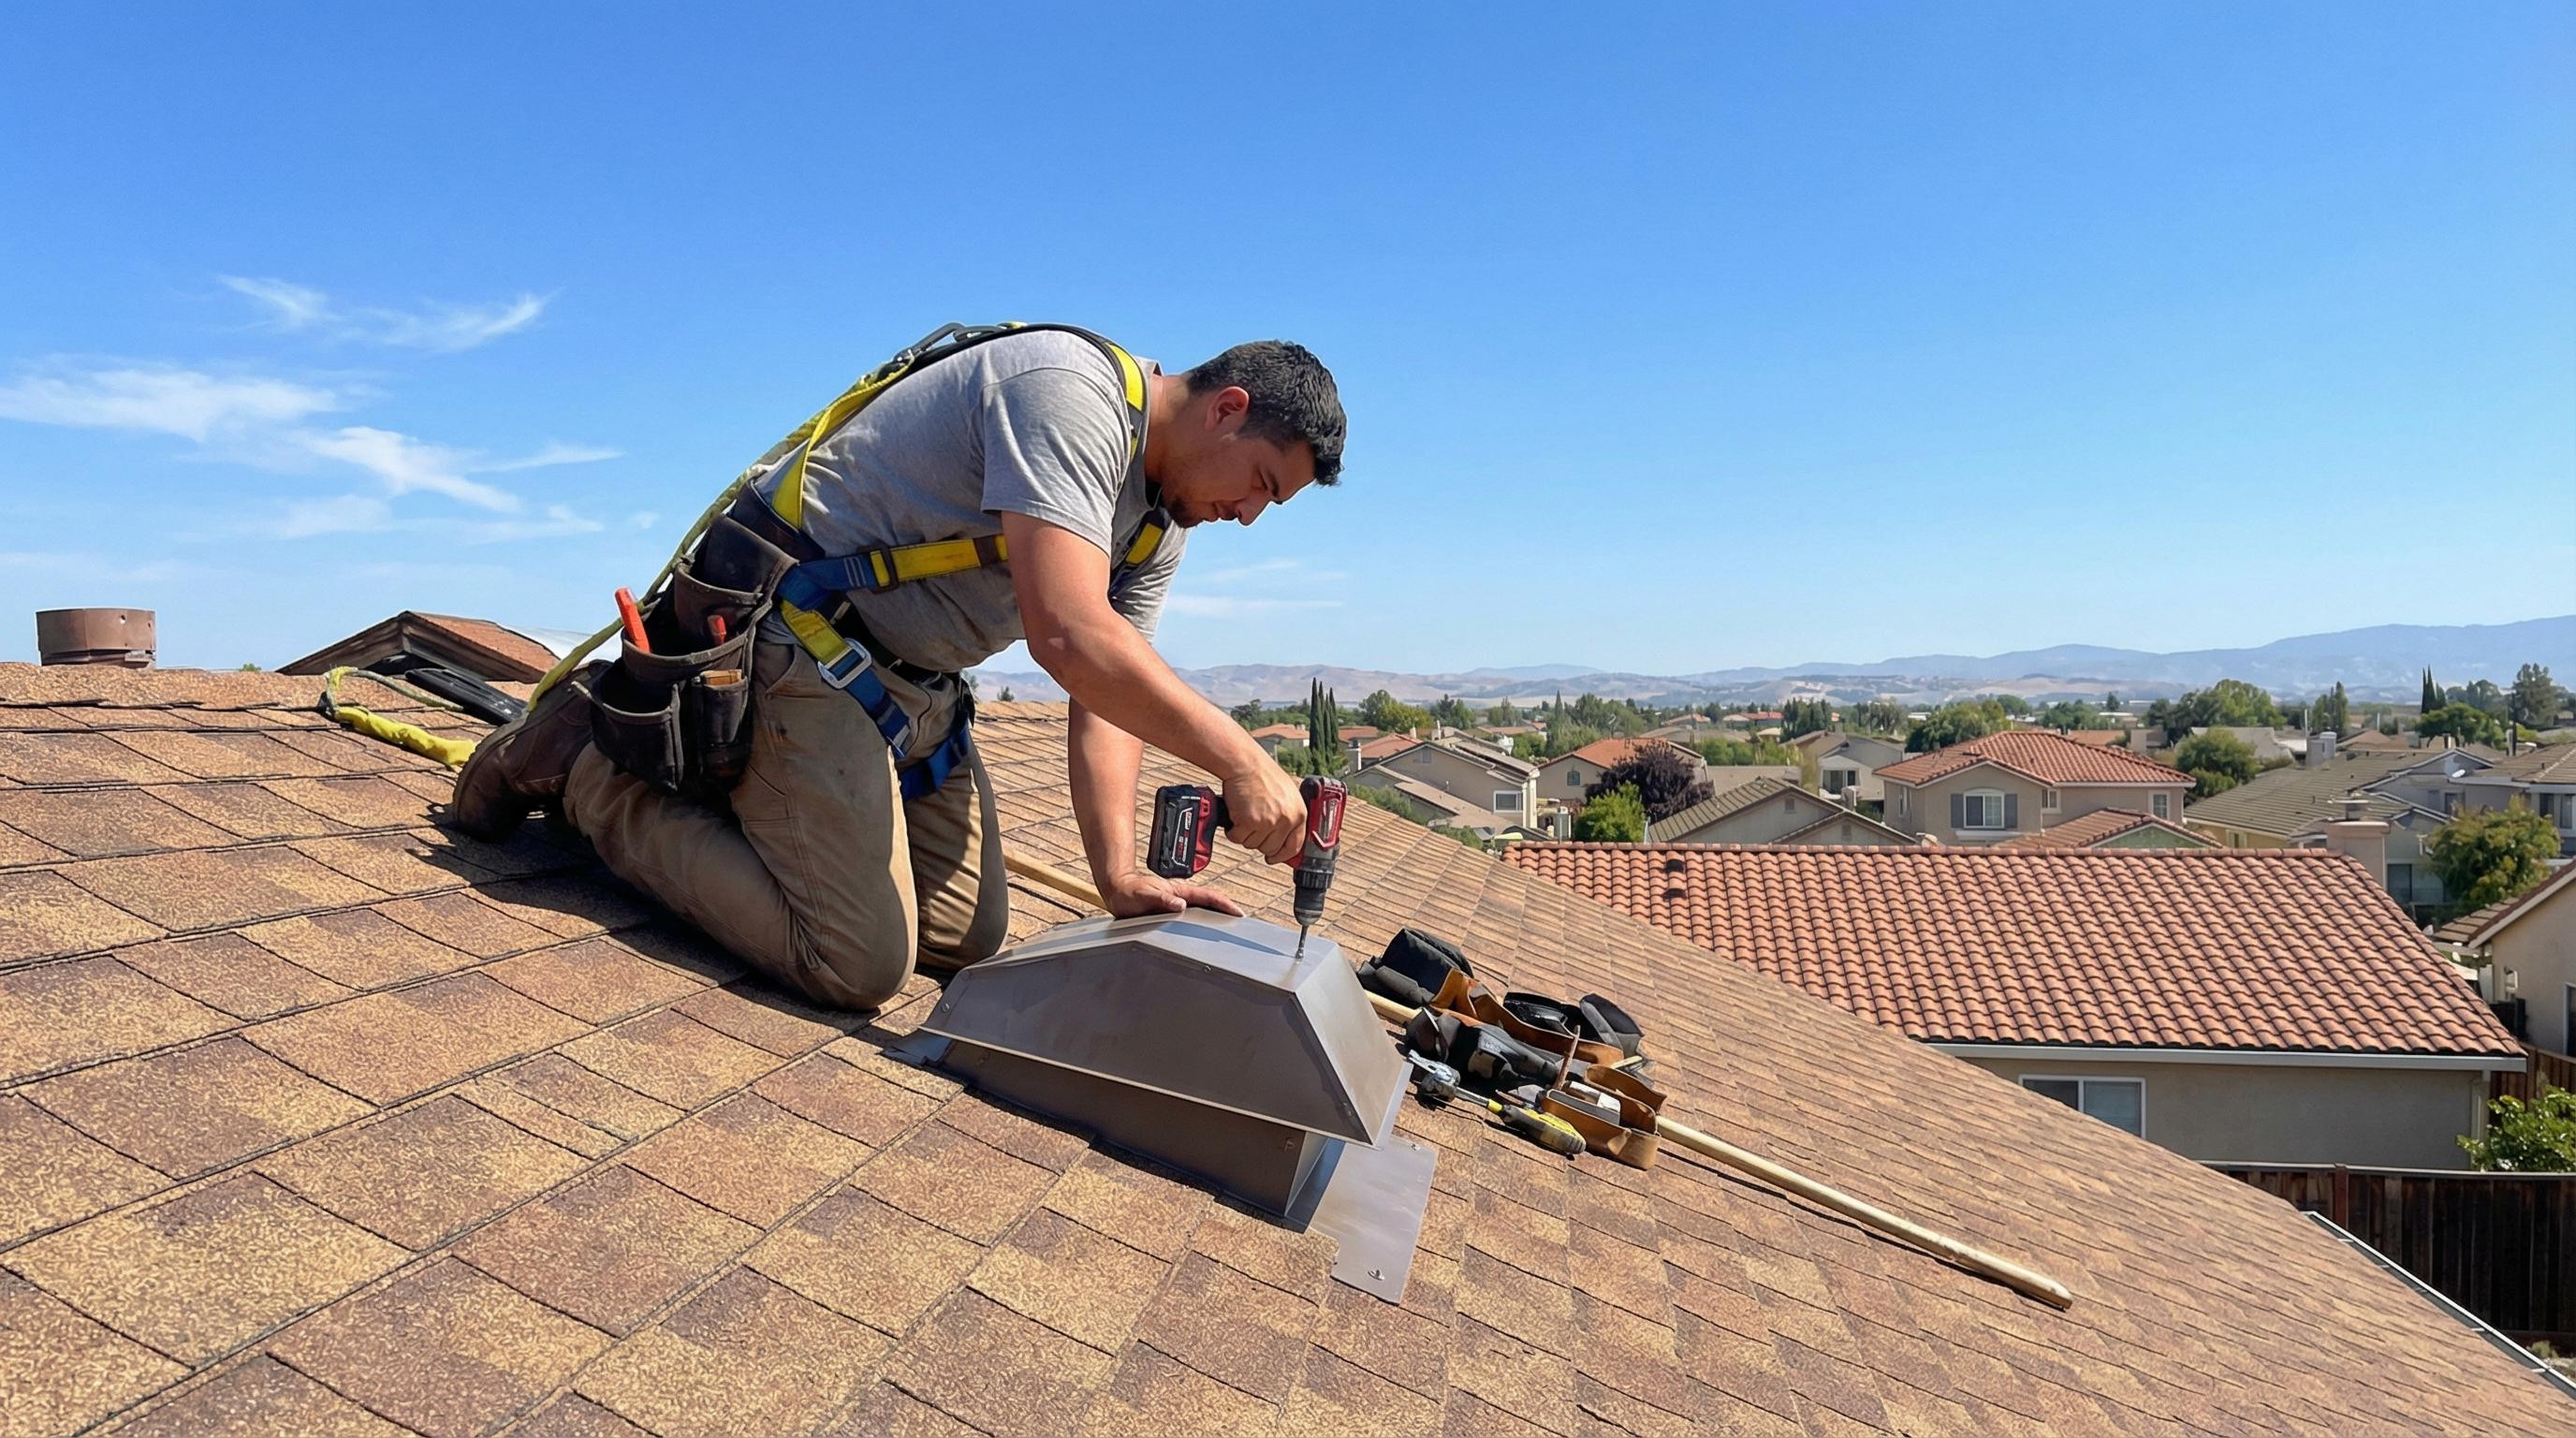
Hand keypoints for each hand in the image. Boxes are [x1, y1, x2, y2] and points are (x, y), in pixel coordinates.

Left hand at [1098, 869, 1245, 918]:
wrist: (1119, 891)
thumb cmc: (1129, 892)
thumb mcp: (1144, 896)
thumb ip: (1161, 900)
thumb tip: (1180, 905)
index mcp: (1179, 891)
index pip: (1207, 896)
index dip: (1224, 904)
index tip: (1237, 912)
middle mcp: (1181, 897)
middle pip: (1210, 903)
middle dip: (1227, 910)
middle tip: (1241, 922)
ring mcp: (1178, 904)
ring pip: (1203, 910)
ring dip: (1217, 917)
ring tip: (1230, 929)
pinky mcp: (1173, 912)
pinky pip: (1194, 917)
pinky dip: (1204, 923)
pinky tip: (1207, 933)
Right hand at [1222, 761, 1307, 864]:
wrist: (1245, 764)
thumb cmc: (1263, 775)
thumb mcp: (1287, 795)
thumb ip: (1288, 815)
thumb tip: (1284, 838)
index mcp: (1299, 814)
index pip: (1294, 846)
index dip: (1282, 855)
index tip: (1274, 858)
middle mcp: (1285, 820)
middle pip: (1270, 848)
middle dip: (1258, 841)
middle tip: (1252, 828)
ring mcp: (1267, 822)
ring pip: (1252, 845)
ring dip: (1245, 834)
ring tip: (1244, 815)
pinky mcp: (1249, 822)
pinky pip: (1237, 838)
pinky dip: (1233, 831)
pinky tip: (1235, 816)